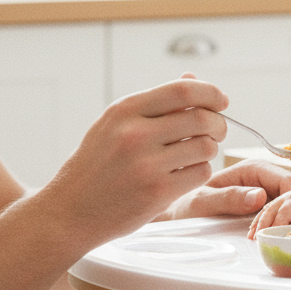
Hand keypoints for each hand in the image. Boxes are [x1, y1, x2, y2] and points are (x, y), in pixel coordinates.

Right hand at [37, 75, 227, 247]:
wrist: (69, 210)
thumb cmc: (95, 165)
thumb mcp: (114, 125)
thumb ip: (154, 104)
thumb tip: (193, 78)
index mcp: (124, 110)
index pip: (182, 90)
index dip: (210, 93)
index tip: (221, 101)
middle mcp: (134, 134)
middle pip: (201, 118)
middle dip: (219, 124)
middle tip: (218, 131)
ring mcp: (146, 165)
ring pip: (206, 147)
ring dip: (210, 150)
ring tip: (197, 154)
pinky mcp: (157, 192)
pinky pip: (200, 173)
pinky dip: (200, 172)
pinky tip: (186, 174)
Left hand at [165, 159, 290, 220]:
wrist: (177, 217)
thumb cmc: (185, 207)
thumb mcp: (202, 203)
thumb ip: (229, 198)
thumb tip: (259, 197)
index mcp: (253, 168)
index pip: (286, 180)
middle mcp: (264, 178)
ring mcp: (267, 193)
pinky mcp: (267, 208)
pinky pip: (286, 215)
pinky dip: (289, 226)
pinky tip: (287, 239)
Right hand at [248, 187, 290, 236]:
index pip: (282, 214)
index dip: (276, 226)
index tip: (271, 238)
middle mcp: (282, 199)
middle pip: (269, 213)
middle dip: (262, 226)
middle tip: (256, 240)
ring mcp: (276, 202)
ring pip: (263, 213)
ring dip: (256, 226)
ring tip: (251, 238)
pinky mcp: (273, 207)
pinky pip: (262, 214)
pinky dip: (256, 224)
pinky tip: (252, 234)